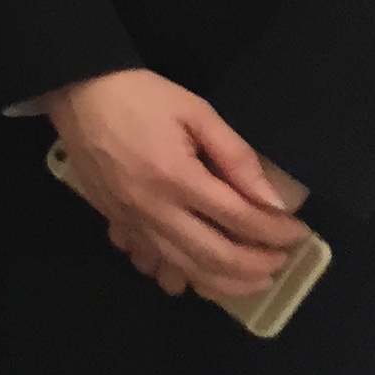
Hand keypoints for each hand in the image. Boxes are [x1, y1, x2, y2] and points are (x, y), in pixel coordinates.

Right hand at [41, 68, 307, 299]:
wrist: (76, 91)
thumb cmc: (140, 96)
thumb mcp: (196, 111)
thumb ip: (236, 156)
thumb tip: (273, 202)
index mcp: (177, 176)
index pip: (241, 219)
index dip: (277, 232)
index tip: (298, 232)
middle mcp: (153, 208)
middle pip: (216, 257)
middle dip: (258, 265)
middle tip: (280, 260)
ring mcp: (130, 221)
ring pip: (185, 271)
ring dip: (226, 283)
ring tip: (253, 278)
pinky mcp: (115, 222)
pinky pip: (152, 263)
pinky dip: (181, 277)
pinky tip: (199, 274)